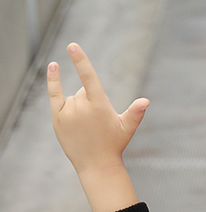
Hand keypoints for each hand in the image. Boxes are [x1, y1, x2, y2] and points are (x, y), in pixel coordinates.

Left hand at [48, 42, 148, 174]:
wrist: (96, 165)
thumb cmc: (114, 145)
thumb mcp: (127, 128)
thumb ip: (135, 113)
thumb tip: (146, 101)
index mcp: (99, 106)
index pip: (88, 77)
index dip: (81, 60)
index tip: (73, 45)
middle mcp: (81, 107)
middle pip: (83, 92)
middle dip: (90, 101)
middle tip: (97, 123)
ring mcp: (68, 112)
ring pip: (72, 98)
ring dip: (79, 106)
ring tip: (86, 127)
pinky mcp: (57, 118)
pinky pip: (54, 94)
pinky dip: (53, 81)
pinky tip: (53, 66)